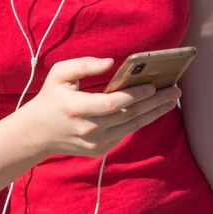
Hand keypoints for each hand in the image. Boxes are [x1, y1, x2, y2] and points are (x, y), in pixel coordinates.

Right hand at [19, 56, 180, 157]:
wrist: (37, 134)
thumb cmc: (51, 98)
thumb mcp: (59, 74)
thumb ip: (84, 65)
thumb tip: (111, 63)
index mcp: (76, 108)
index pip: (112, 104)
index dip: (134, 95)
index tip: (153, 85)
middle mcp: (88, 129)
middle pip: (129, 116)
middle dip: (154, 102)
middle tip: (175, 90)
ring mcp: (95, 143)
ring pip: (132, 126)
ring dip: (154, 113)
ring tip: (171, 99)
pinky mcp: (100, 150)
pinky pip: (126, 132)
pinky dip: (141, 120)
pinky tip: (155, 109)